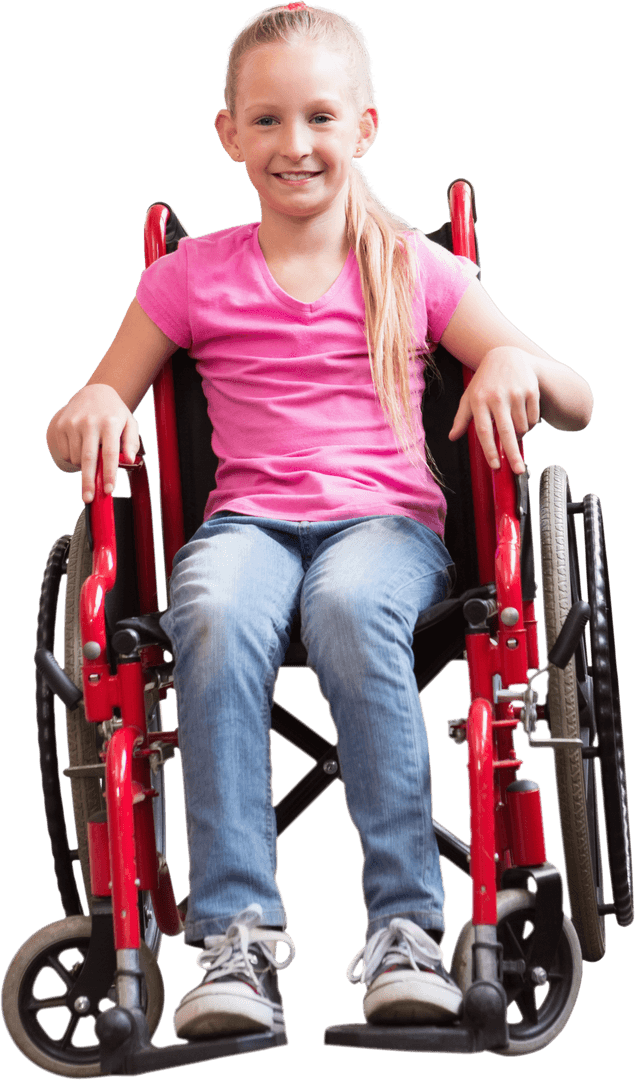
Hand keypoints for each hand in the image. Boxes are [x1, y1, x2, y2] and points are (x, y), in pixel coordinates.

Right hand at [46, 383, 138, 501]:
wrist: (94, 392)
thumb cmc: (114, 413)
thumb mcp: (130, 423)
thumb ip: (132, 442)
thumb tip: (128, 460)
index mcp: (110, 423)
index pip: (109, 453)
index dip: (109, 473)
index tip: (109, 490)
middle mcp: (90, 422)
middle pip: (88, 459)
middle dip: (88, 482)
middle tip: (89, 499)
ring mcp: (73, 424)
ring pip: (76, 458)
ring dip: (84, 467)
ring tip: (92, 455)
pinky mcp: (61, 426)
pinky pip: (66, 453)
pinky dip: (74, 458)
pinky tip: (81, 447)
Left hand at [448, 347, 540, 473]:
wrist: (507, 356)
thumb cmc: (485, 381)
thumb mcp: (470, 396)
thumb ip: (462, 418)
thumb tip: (452, 437)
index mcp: (479, 400)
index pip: (483, 431)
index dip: (489, 450)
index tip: (495, 466)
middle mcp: (497, 396)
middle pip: (506, 432)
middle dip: (512, 454)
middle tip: (518, 471)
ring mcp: (515, 392)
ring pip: (522, 427)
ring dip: (519, 434)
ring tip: (512, 424)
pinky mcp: (531, 390)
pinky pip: (533, 418)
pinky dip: (530, 423)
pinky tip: (523, 414)